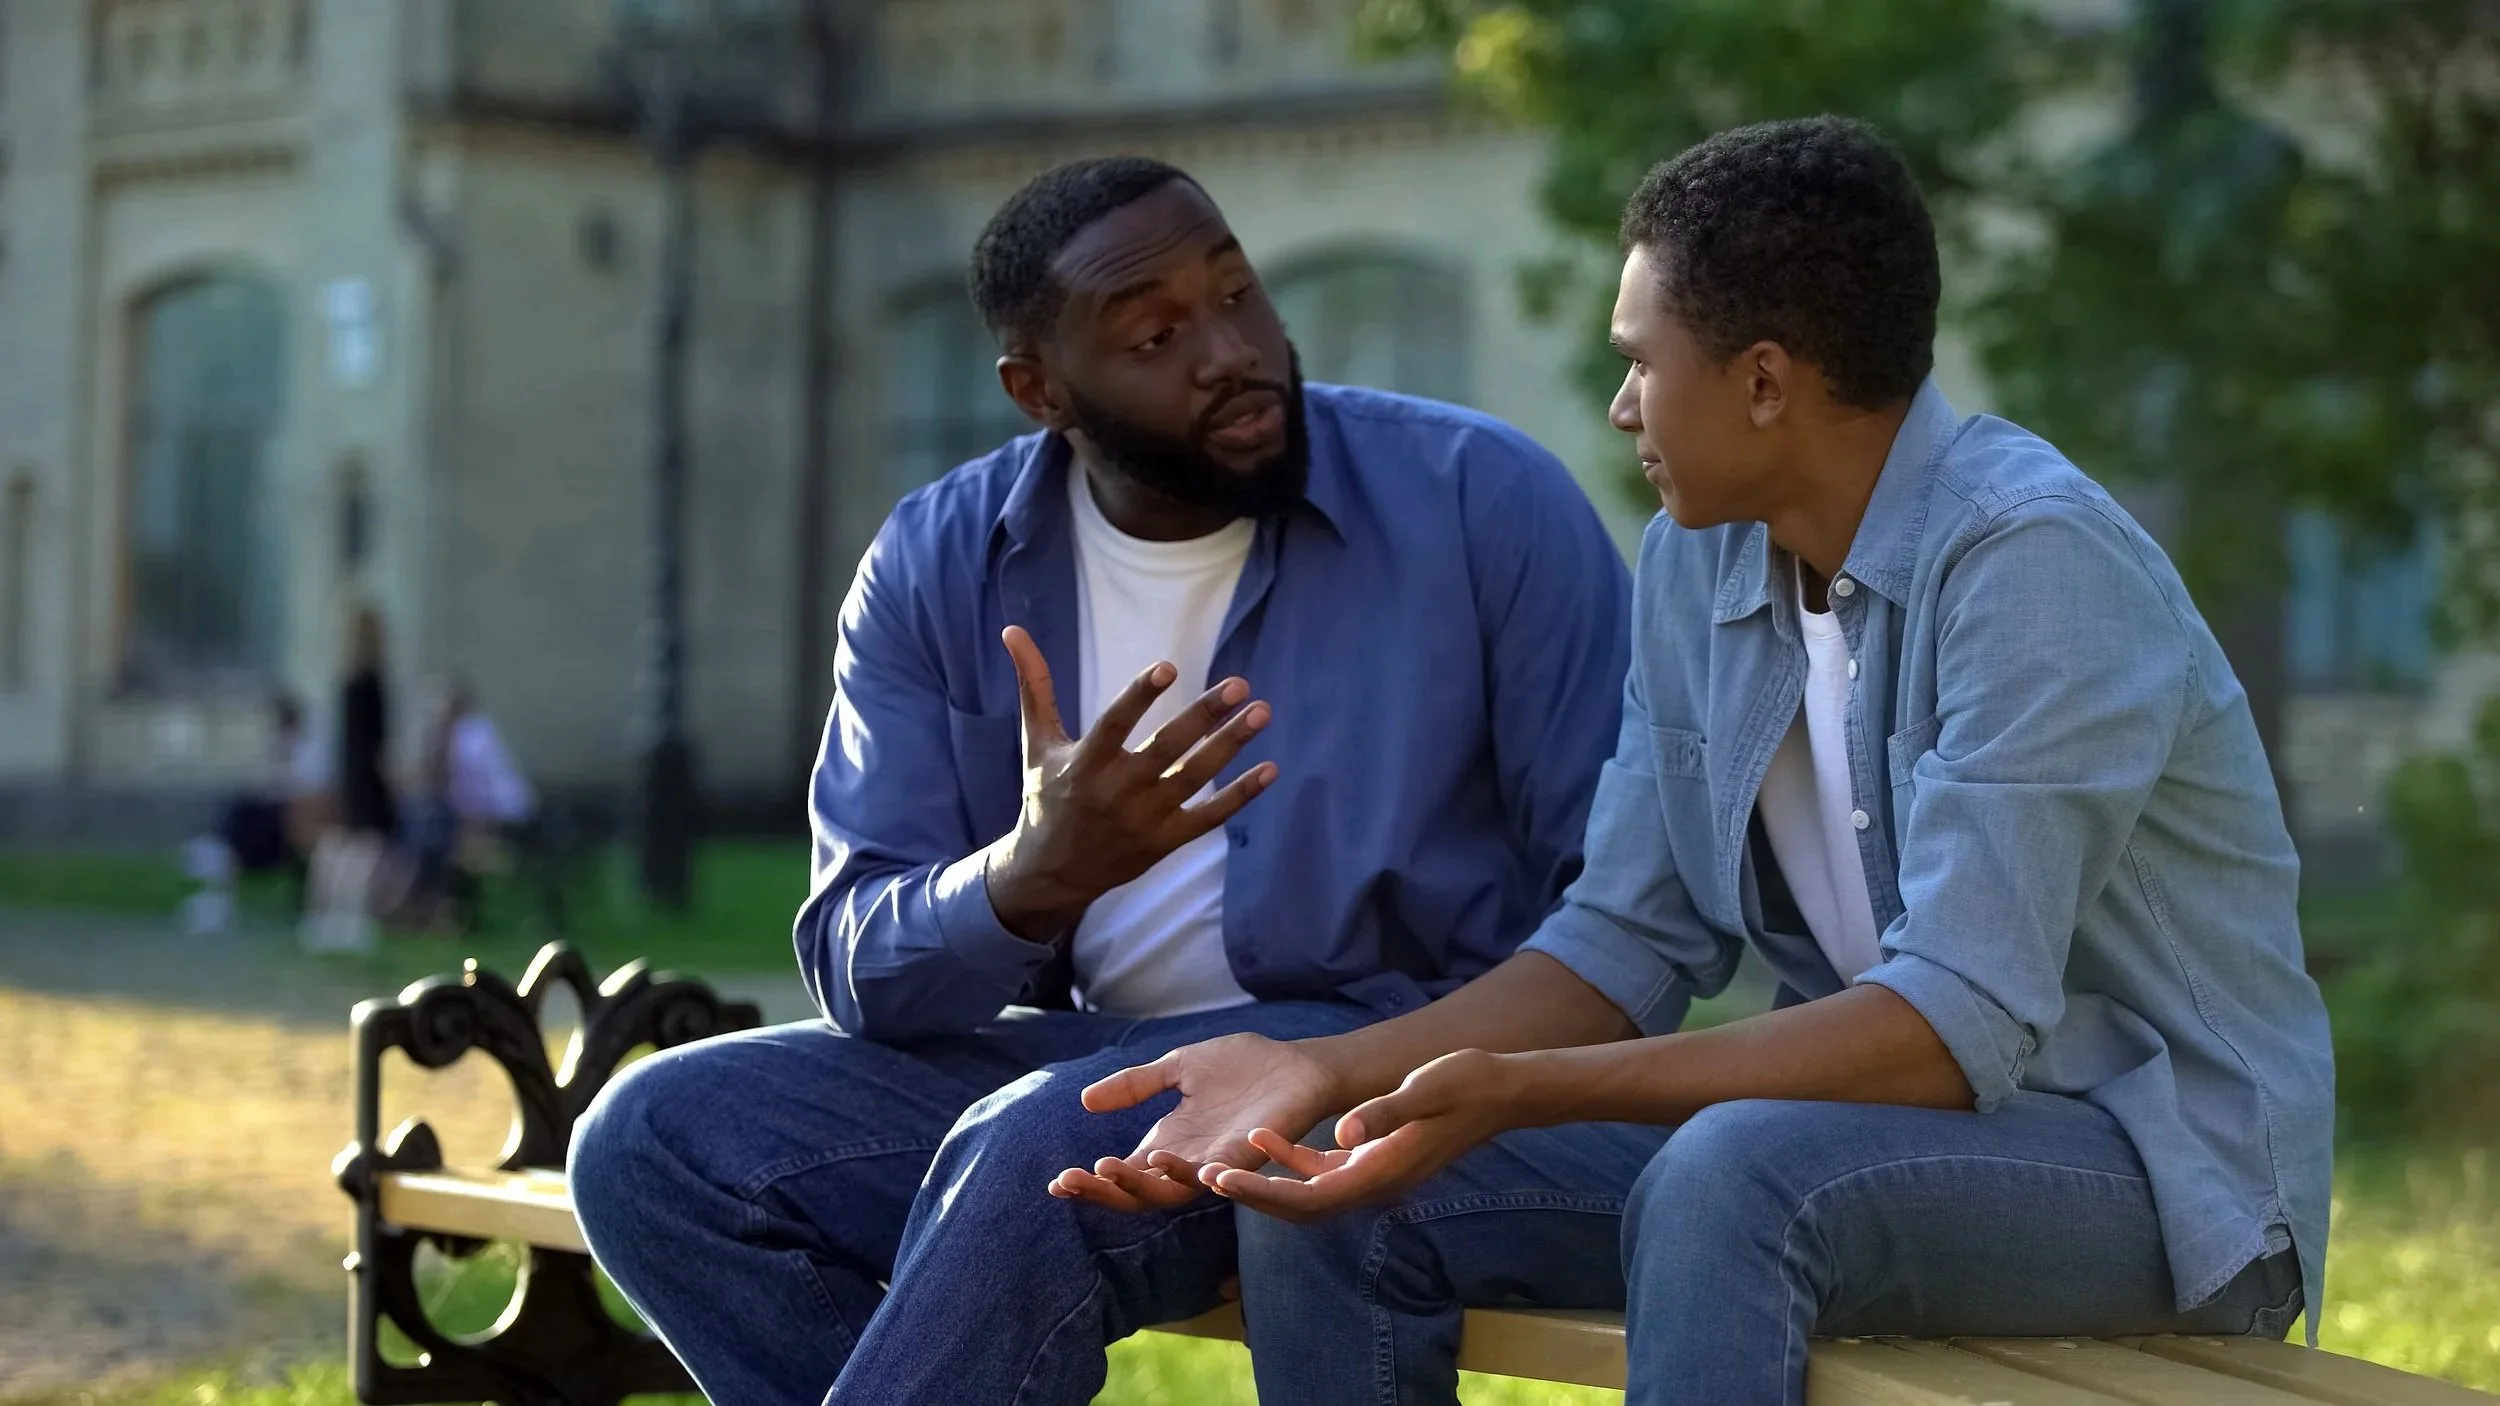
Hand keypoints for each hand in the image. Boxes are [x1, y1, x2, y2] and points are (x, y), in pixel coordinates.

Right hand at [986, 626, 1274, 940]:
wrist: (1051, 873)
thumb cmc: (1046, 797)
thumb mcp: (1037, 743)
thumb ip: (1034, 687)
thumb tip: (1013, 631)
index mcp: (1084, 764)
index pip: (1115, 724)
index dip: (1140, 696)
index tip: (1168, 667)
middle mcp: (1116, 792)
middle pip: (1166, 749)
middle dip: (1204, 716)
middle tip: (1240, 685)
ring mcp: (1144, 819)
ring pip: (1194, 778)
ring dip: (1230, 746)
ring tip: (1261, 712)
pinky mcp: (1165, 841)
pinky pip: (1209, 817)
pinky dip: (1240, 795)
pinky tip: (1270, 768)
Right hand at [1047, 1032, 1344, 1213]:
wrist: (1298, 1064)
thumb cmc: (1243, 1067)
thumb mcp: (1179, 1067)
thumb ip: (1137, 1085)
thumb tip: (1085, 1101)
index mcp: (1169, 1143)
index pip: (1123, 1174)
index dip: (1090, 1183)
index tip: (1055, 1182)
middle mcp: (1189, 1160)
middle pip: (1139, 1192)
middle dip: (1102, 1190)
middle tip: (1071, 1180)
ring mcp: (1218, 1161)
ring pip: (1172, 1188)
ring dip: (1139, 1181)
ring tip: (1107, 1166)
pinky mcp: (1249, 1155)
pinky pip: (1220, 1174)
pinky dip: (1198, 1173)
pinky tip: (1174, 1166)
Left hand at [1199, 1049, 1518, 1222]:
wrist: (1502, 1091)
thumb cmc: (1467, 1083)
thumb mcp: (1427, 1088)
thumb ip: (1386, 1111)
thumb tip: (1345, 1133)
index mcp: (1381, 1173)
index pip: (1309, 1198)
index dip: (1262, 1194)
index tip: (1222, 1181)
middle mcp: (1373, 1183)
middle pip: (1299, 1207)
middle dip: (1251, 1196)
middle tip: (1201, 1179)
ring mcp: (1372, 1174)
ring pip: (1305, 1194)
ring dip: (1263, 1184)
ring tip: (1216, 1169)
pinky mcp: (1372, 1159)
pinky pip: (1321, 1171)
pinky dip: (1289, 1161)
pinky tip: (1263, 1138)